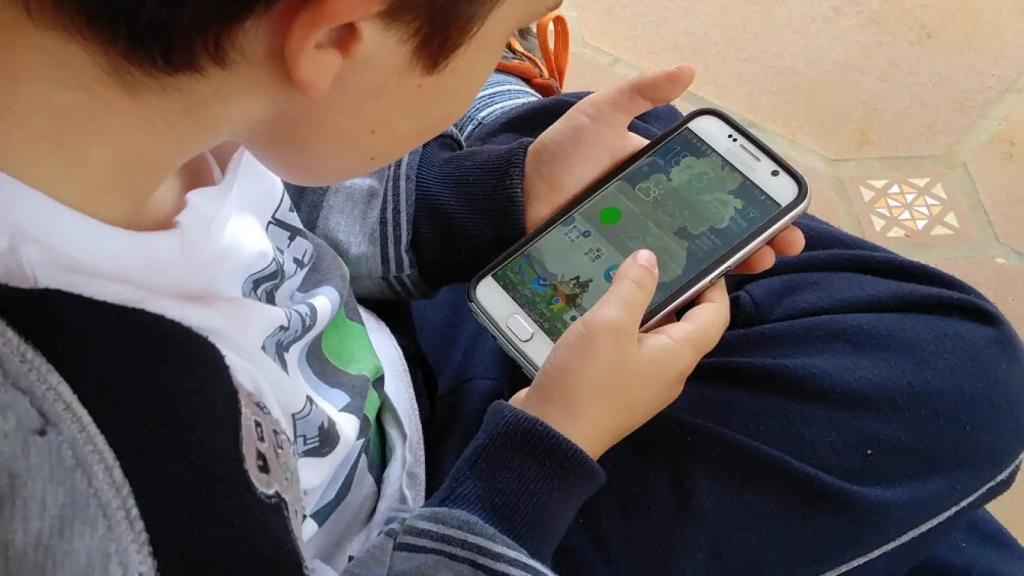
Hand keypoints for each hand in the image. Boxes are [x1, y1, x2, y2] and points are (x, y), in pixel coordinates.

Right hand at [511, 249, 728, 458]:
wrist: (550, 436)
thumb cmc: (586, 380)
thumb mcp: (609, 323)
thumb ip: (633, 286)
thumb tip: (650, 258)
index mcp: (678, 356)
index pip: (714, 314)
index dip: (713, 283)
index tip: (697, 255)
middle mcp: (667, 371)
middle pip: (683, 323)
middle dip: (672, 289)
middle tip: (651, 257)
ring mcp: (641, 382)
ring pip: (652, 335)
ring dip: (640, 307)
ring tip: (620, 276)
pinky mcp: (615, 387)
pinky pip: (627, 349)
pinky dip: (620, 327)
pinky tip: (597, 311)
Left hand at [523, 65, 804, 273]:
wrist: (517, 201)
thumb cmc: (560, 155)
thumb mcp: (601, 114)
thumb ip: (640, 92)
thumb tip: (688, 70)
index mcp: (661, 176)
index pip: (716, 187)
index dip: (751, 196)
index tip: (782, 205)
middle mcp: (659, 210)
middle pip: (718, 224)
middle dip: (756, 233)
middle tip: (782, 244)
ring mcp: (644, 240)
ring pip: (699, 252)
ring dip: (733, 258)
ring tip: (758, 261)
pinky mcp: (625, 267)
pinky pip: (663, 276)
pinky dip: (690, 281)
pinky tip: (712, 285)